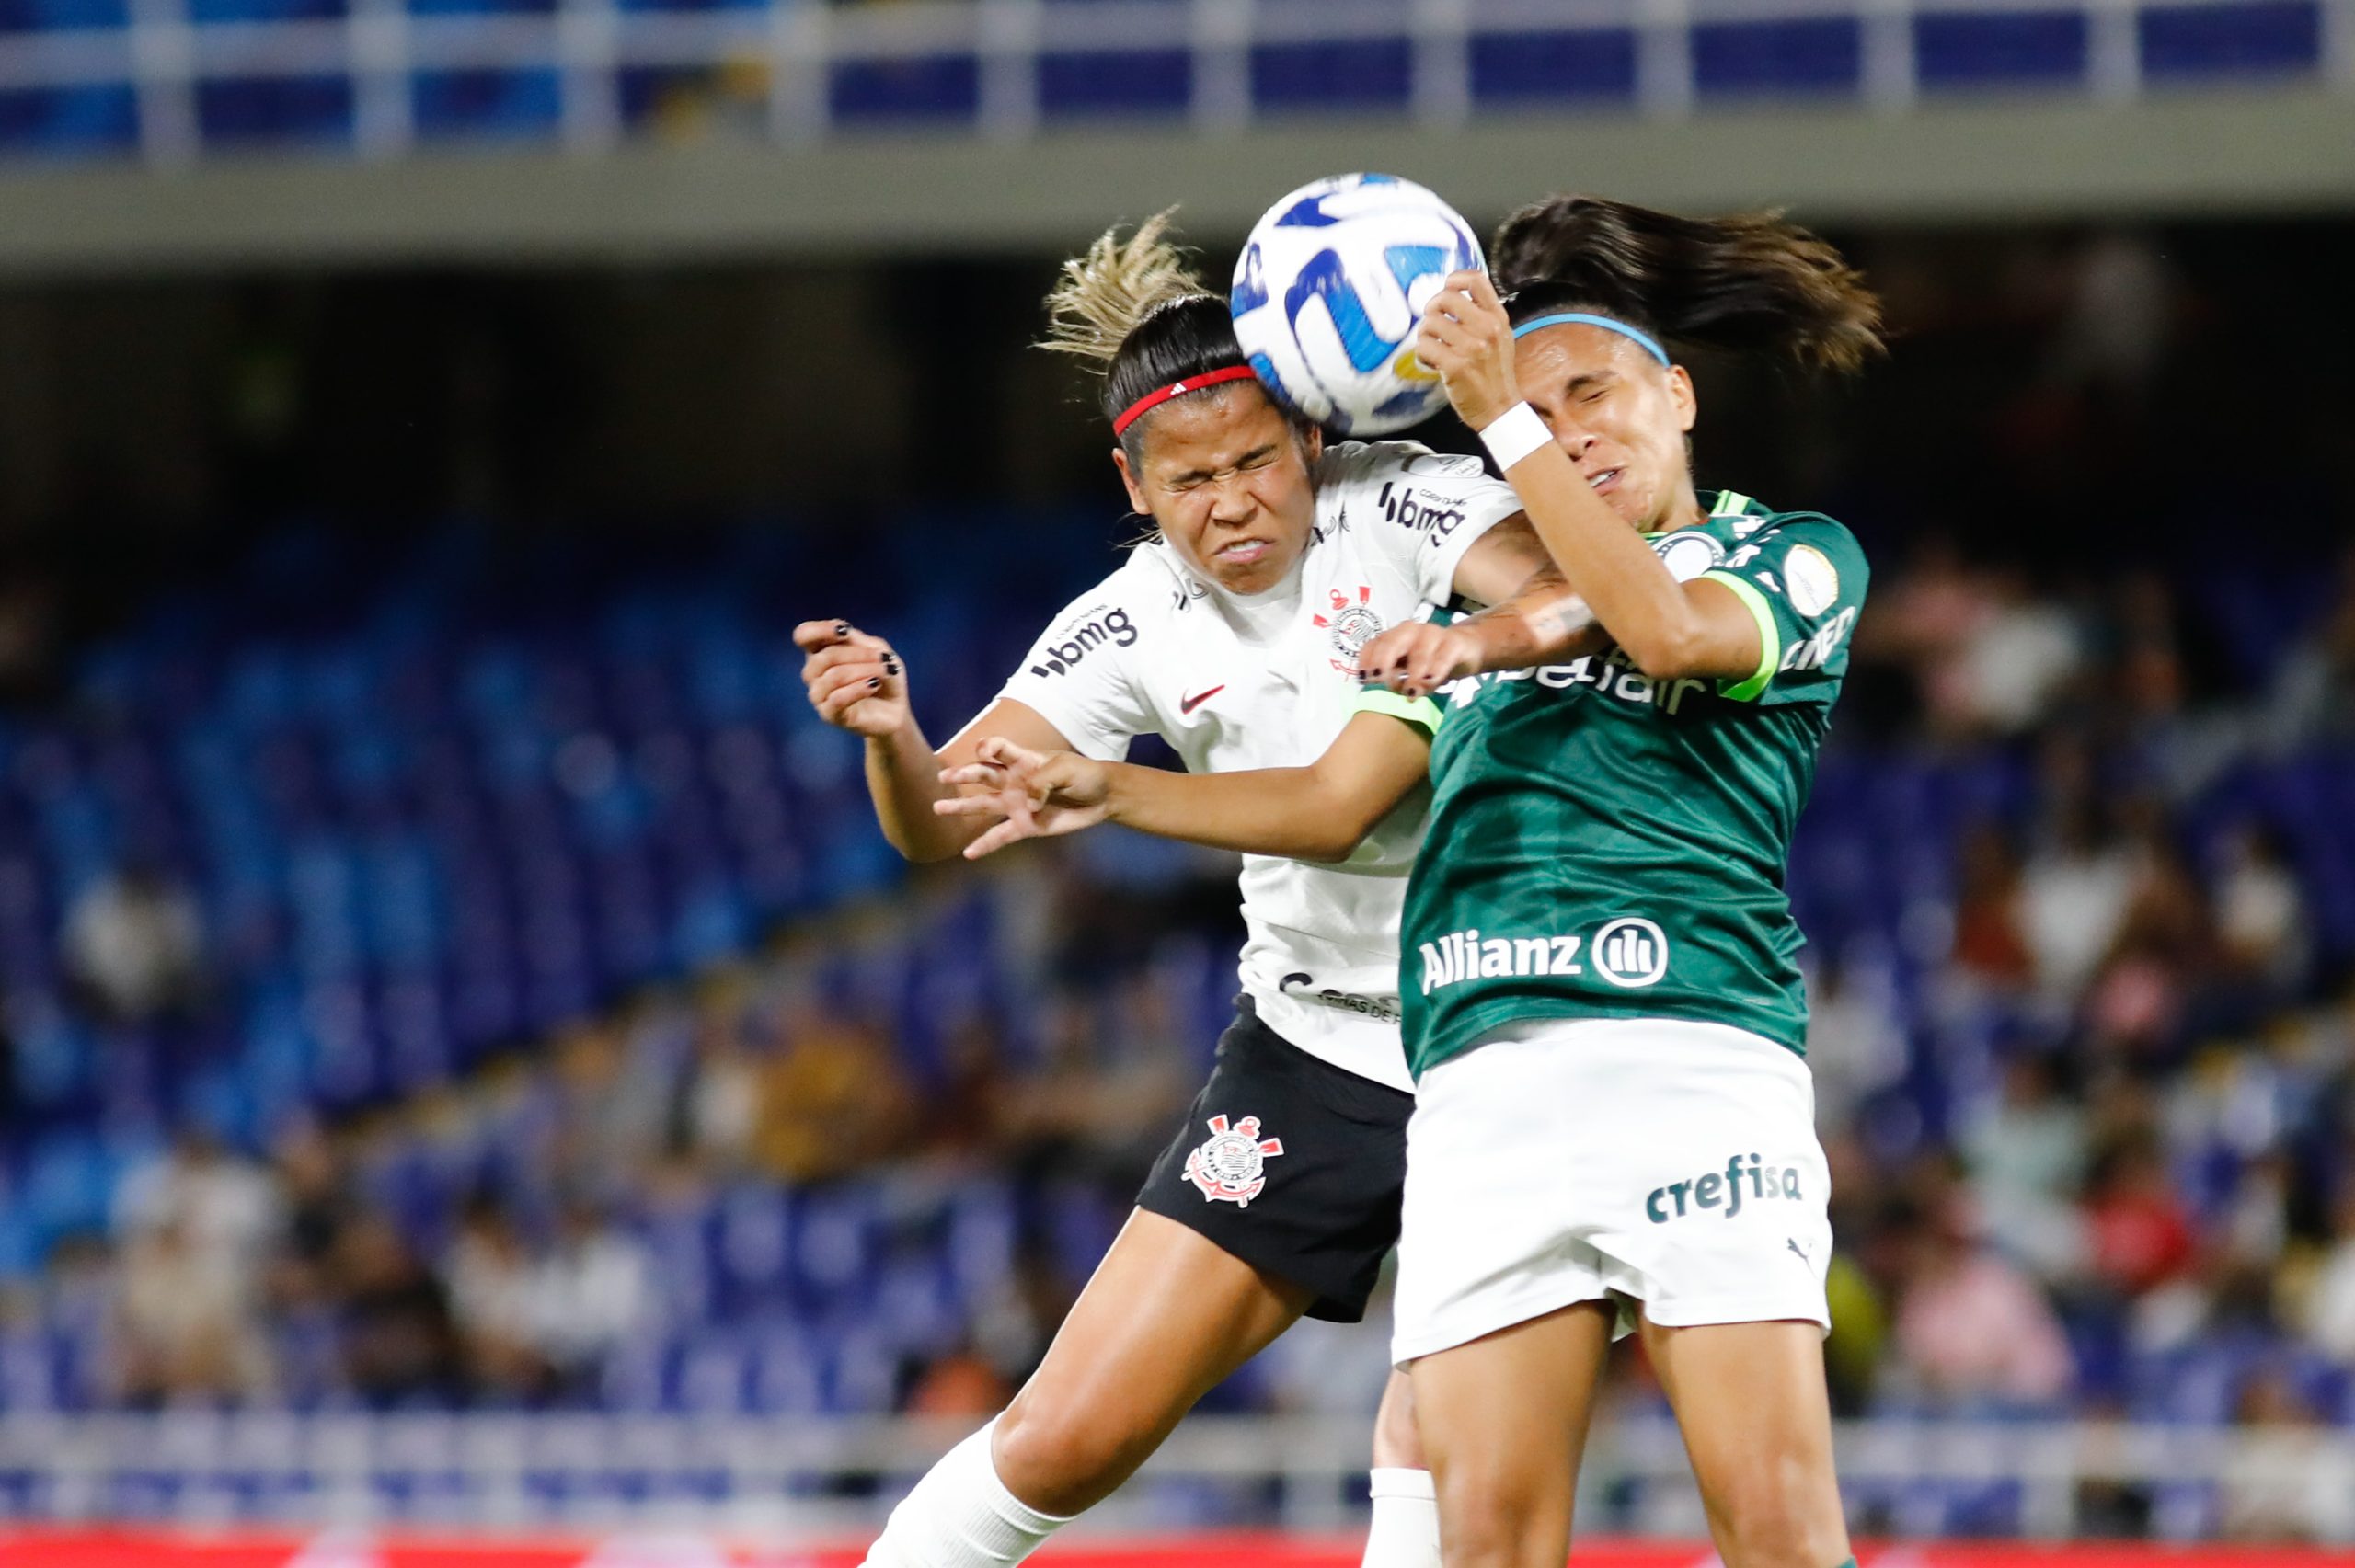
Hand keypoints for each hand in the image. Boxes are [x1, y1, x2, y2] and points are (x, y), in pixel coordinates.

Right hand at [795, 619, 909, 738]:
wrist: (894, 709)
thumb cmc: (883, 676)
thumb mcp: (877, 650)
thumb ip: (857, 639)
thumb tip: (841, 629)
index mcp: (821, 651)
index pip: (803, 635)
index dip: (819, 630)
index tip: (844, 632)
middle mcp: (814, 673)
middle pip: (824, 657)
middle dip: (858, 654)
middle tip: (883, 658)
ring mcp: (819, 695)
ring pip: (833, 677)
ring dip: (864, 671)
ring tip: (884, 672)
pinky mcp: (830, 715)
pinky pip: (837, 699)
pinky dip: (859, 688)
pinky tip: (874, 684)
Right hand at [933, 737, 1112, 858]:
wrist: (1101, 798)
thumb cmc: (1084, 775)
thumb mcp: (1066, 769)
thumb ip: (1043, 781)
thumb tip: (1028, 804)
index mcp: (1023, 760)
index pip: (998, 749)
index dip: (989, 747)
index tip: (984, 751)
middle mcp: (1013, 780)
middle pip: (983, 775)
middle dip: (963, 775)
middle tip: (944, 777)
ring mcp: (1016, 804)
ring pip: (983, 805)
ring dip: (961, 807)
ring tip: (938, 808)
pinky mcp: (1024, 826)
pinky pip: (999, 836)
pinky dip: (984, 845)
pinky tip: (967, 853)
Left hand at [1357, 621, 1481, 699]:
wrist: (1466, 648)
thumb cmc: (1430, 661)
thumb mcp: (1408, 671)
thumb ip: (1395, 679)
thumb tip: (1379, 698)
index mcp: (1394, 637)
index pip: (1374, 644)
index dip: (1366, 660)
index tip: (1364, 679)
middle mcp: (1410, 631)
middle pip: (1392, 642)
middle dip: (1384, 661)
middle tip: (1382, 682)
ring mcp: (1432, 634)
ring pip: (1419, 650)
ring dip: (1412, 672)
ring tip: (1410, 692)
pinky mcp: (1454, 643)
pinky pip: (1444, 656)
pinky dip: (1436, 669)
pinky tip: (1431, 681)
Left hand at [1414, 269, 1520, 434]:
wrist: (1499, 409)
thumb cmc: (1495, 374)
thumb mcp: (1500, 337)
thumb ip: (1483, 315)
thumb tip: (1453, 294)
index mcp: (1497, 318)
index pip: (1476, 280)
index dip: (1455, 279)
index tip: (1447, 290)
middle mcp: (1487, 329)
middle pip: (1445, 298)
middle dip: (1432, 310)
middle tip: (1434, 324)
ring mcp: (1472, 347)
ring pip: (1430, 323)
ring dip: (1425, 335)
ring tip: (1434, 347)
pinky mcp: (1456, 366)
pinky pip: (1424, 346)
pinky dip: (1422, 353)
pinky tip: (1432, 361)